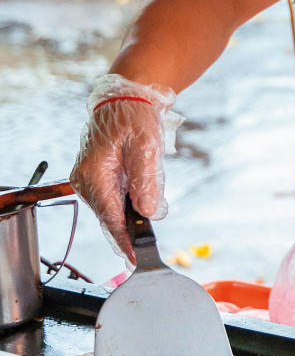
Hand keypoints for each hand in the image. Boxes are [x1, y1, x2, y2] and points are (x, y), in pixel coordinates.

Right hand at [70, 74, 180, 261]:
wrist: (126, 97)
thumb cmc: (135, 116)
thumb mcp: (146, 146)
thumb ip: (146, 181)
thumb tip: (147, 212)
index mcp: (93, 174)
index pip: (109, 217)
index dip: (124, 240)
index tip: (135, 258)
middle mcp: (85, 180)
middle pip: (108, 217)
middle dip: (129, 230)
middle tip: (146, 245)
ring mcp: (88, 179)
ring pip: (111, 209)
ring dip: (129, 215)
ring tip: (148, 213)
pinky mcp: (96, 177)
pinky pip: (112, 199)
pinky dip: (126, 204)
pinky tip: (141, 202)